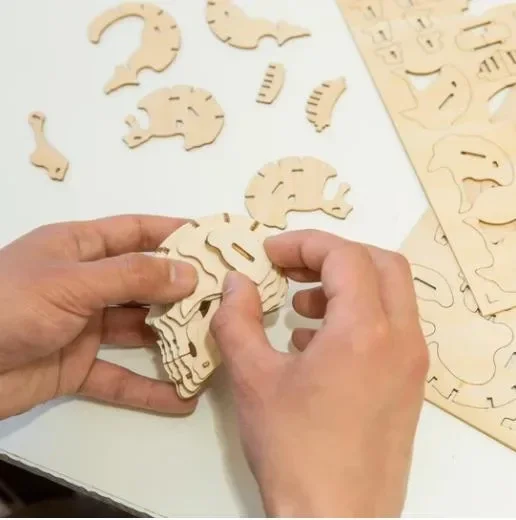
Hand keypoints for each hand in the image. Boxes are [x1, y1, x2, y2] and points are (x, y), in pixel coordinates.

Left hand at [0, 215, 197, 418]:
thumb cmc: (8, 305)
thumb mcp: (72, 282)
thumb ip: (132, 276)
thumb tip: (189, 273)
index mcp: (80, 248)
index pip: (137, 232)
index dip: (175, 232)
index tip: (214, 239)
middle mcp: (87, 284)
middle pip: (146, 284)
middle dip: (184, 291)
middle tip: (228, 298)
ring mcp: (83, 327)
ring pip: (139, 331)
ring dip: (173, 341)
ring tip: (216, 347)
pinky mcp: (77, 367)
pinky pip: (120, 378)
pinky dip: (150, 390)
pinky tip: (183, 399)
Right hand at [211, 230, 427, 516]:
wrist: (336, 519)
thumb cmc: (295, 451)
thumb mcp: (252, 378)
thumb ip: (237, 319)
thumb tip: (236, 282)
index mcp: (364, 331)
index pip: (345, 255)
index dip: (304, 244)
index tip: (270, 253)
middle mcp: (400, 340)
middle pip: (380, 263)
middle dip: (332, 256)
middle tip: (291, 267)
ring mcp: (410, 363)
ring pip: (390, 294)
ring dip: (346, 285)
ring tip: (299, 305)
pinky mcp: (408, 384)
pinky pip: (390, 327)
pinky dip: (357, 315)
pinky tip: (314, 341)